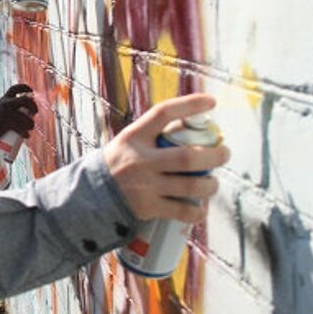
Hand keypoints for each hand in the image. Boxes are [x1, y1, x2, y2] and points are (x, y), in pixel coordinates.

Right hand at [0, 83, 37, 138]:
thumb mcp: (0, 109)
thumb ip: (10, 107)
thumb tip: (29, 112)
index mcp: (4, 98)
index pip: (15, 88)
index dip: (25, 87)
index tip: (32, 91)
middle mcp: (5, 103)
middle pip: (25, 100)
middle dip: (33, 105)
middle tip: (35, 112)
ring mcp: (6, 113)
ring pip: (25, 117)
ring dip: (31, 123)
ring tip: (31, 127)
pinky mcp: (6, 124)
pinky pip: (20, 128)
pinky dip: (25, 133)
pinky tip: (26, 135)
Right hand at [103, 94, 229, 222]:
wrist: (88, 195)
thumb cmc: (117, 164)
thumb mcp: (129, 141)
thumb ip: (154, 134)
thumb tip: (191, 125)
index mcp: (135, 137)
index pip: (163, 113)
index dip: (189, 105)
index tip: (211, 101)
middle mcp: (140, 160)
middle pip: (187, 158)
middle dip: (214, 156)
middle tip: (224, 154)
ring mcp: (144, 185)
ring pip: (190, 186)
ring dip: (210, 185)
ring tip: (213, 183)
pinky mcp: (147, 208)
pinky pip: (181, 211)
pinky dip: (196, 212)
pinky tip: (200, 208)